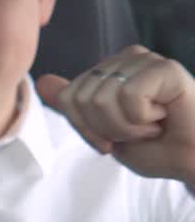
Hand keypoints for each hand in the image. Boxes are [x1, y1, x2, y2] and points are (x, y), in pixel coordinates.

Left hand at [36, 45, 194, 183]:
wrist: (193, 162)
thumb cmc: (155, 148)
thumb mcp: (102, 131)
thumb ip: (74, 107)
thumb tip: (41, 81)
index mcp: (109, 71)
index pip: (68, 97)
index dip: (85, 128)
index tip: (112, 139)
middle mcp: (126, 59)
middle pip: (81, 99)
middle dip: (105, 129)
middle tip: (137, 133)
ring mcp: (146, 60)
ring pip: (101, 98)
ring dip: (125, 127)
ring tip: (151, 126)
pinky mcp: (165, 68)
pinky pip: (128, 96)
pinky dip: (141, 119)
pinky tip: (164, 117)